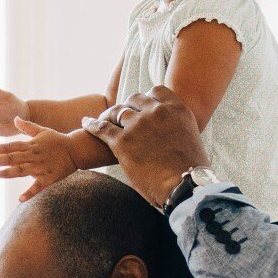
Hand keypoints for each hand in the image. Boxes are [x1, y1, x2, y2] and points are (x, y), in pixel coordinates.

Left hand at [0, 118, 79, 200]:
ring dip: (7, 173)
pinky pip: (38, 187)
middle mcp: (33, 156)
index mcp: (31, 145)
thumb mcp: (42, 130)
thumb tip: (15, 118)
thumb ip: (27, 126)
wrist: (76, 150)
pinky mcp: (49, 178)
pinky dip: (30, 193)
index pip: (10, 146)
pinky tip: (20, 199)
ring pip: (21, 171)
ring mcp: (41, 167)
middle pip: (12, 158)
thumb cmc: (57, 140)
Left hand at [81, 86, 208, 207]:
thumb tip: (170, 133)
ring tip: (102, 120)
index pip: (156, 91)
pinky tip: (86, 123)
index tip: (142, 107)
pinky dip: (92, 124)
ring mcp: (138, 125)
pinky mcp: (122, 141)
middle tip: (122, 116)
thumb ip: (177, 128)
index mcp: (176, 108)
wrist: (184, 185)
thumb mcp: (190, 137)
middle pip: (134, 99)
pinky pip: (102, 127)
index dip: (146, 99)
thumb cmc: (191, 170)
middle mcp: (156, 111)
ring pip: (116, 111)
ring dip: (109, 115)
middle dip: (127, 106)